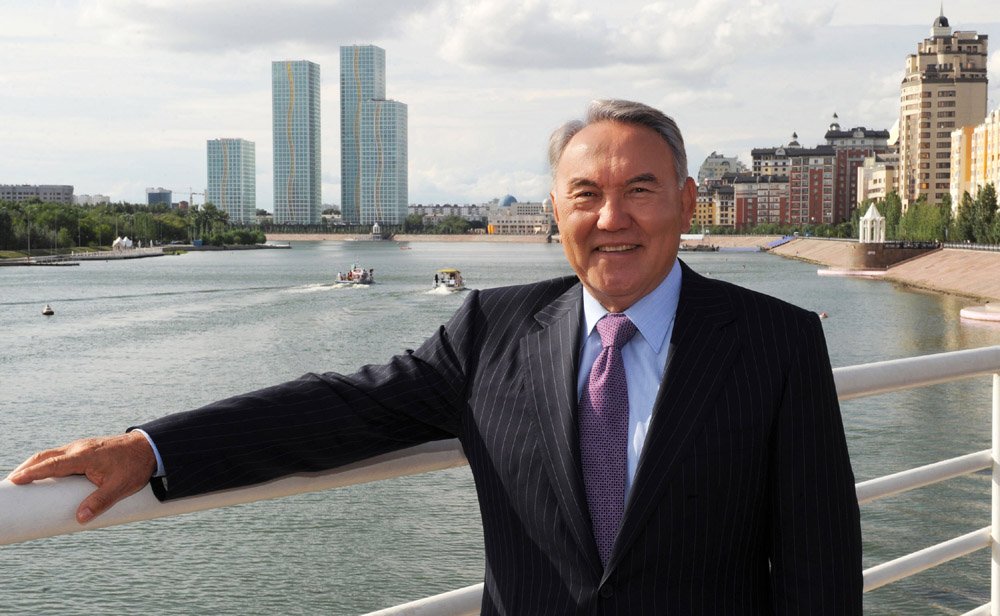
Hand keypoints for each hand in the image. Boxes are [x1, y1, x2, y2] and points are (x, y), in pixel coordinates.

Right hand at [6, 431, 155, 523]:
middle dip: (26, 468)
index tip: (14, 480)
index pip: (51, 464)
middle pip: (45, 456)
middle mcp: (79, 449)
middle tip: (12, 482)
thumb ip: (99, 503)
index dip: (31, 472)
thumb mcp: (119, 487)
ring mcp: (82, 447)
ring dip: (36, 465)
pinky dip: (49, 462)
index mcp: (83, 456)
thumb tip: (79, 519)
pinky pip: (61, 455)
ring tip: (24, 479)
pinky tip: (47, 473)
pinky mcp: (87, 449)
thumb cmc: (135, 466)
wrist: (150, 447)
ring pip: (52, 454)